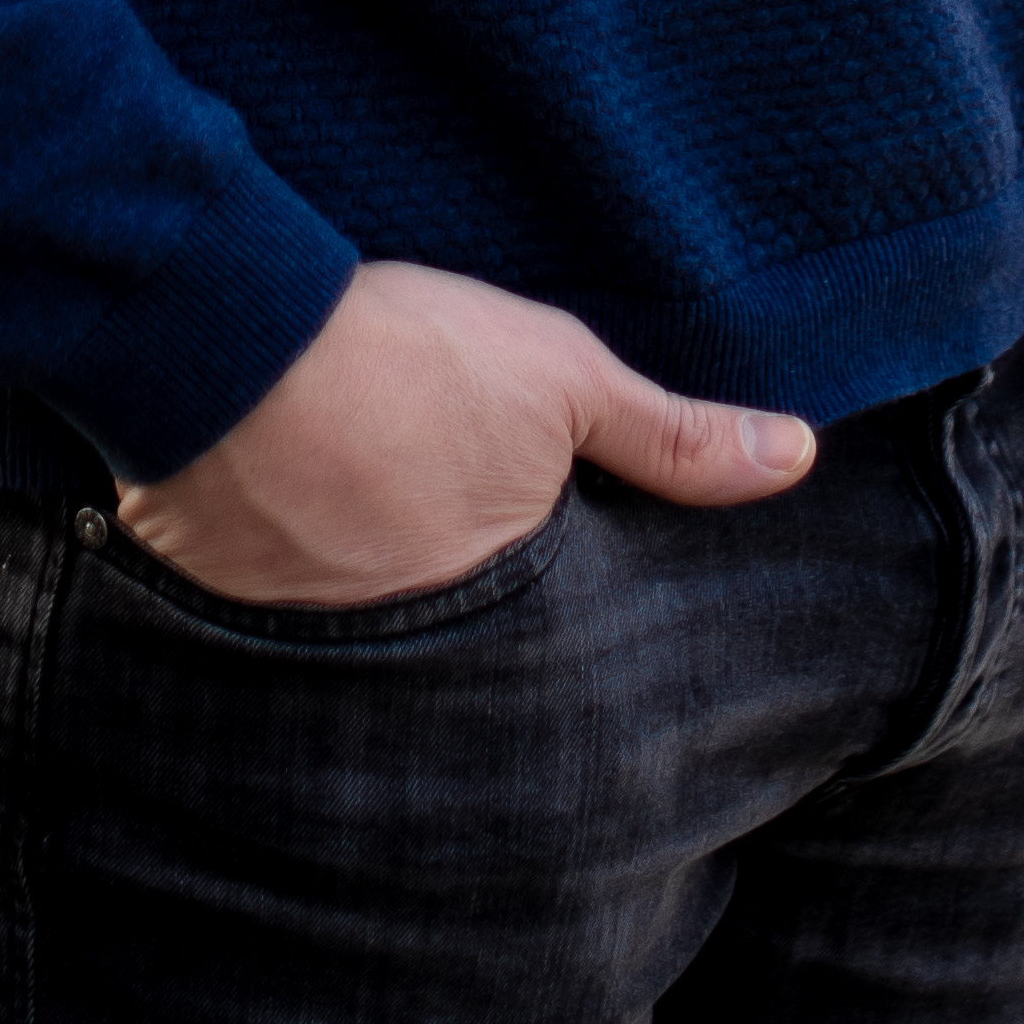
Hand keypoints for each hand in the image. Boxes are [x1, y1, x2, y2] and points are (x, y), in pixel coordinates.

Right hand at [119, 258, 817, 609]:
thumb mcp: (561, 376)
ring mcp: (332, 654)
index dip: (590, 630)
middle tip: (513, 620)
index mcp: (516, 609)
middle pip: (488, 674)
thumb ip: (676, 435)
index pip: (580, 655)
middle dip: (506, 660)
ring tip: (415, 583)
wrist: (225, 349)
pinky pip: (307, 644)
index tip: (603, 617)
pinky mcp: (251, 631)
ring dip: (408, 637)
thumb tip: (798, 458)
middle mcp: (429, 659)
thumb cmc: (404, 361)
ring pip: (396, 664)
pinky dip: (320, 617)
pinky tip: (324, 567)